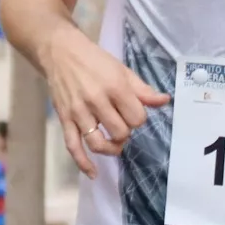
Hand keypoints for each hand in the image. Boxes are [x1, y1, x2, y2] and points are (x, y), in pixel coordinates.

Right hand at [43, 28, 170, 178]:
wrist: (60, 52)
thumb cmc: (94, 60)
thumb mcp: (122, 70)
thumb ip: (143, 89)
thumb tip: (164, 101)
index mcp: (115, 87)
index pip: (137, 118)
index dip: (138, 119)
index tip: (132, 112)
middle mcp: (96, 101)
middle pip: (120, 132)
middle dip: (125, 132)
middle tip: (122, 124)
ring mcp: (78, 112)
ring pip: (98, 143)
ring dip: (110, 148)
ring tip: (114, 144)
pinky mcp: (64, 118)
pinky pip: (73, 146)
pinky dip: (83, 163)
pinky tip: (93, 173)